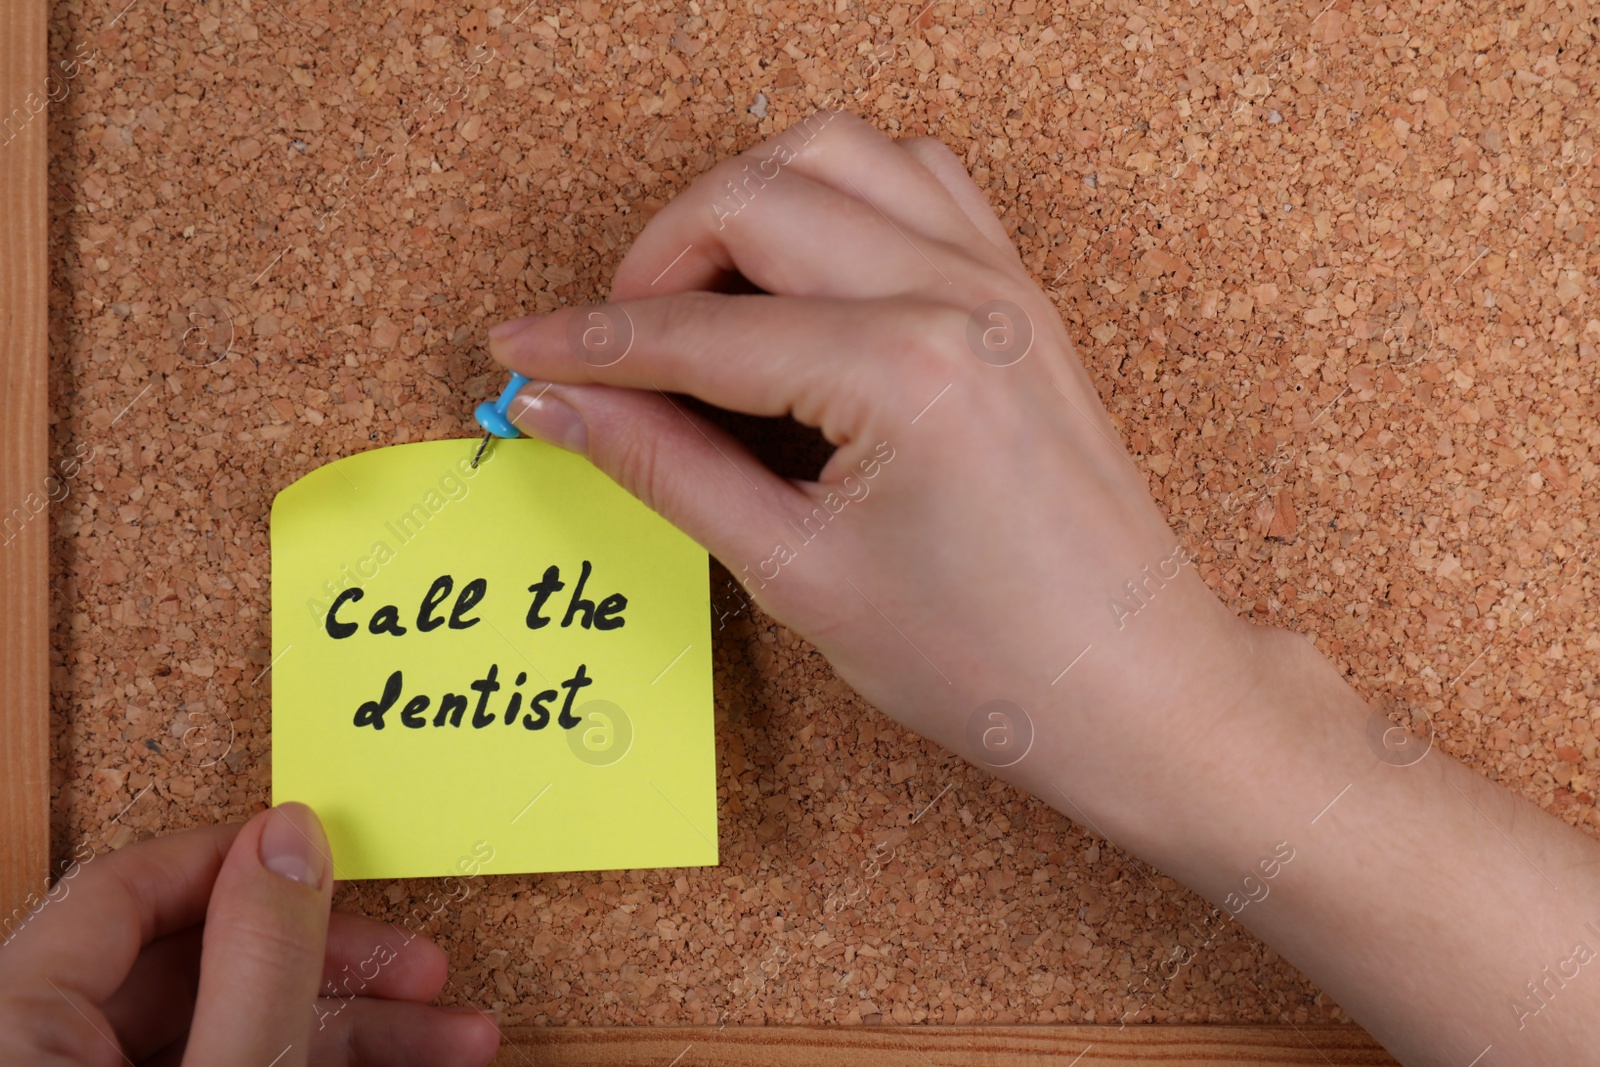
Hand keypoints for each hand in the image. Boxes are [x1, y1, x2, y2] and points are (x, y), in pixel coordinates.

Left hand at [0, 804, 499, 1066]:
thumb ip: (259, 963)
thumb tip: (290, 839)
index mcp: (17, 1026)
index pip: (124, 888)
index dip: (241, 860)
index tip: (329, 858)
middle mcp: (41, 1056)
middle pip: (195, 965)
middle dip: (334, 963)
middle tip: (420, 967)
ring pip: (229, 1026)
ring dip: (353, 1023)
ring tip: (453, 1041)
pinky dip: (316, 1064)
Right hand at [486, 110, 1274, 822]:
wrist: (1129, 684)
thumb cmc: (987, 660)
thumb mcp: (797, 573)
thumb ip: (668, 467)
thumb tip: (565, 406)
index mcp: (901, 369)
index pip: (695, 330)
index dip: (585, 343)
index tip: (516, 353)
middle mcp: (957, 292)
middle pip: (755, 195)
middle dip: (654, 259)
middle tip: (611, 348)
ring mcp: (999, 280)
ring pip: (835, 153)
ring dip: (745, 205)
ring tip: (699, 303)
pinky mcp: (1017, 294)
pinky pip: (914, 181)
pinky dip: (837, 199)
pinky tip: (802, 280)